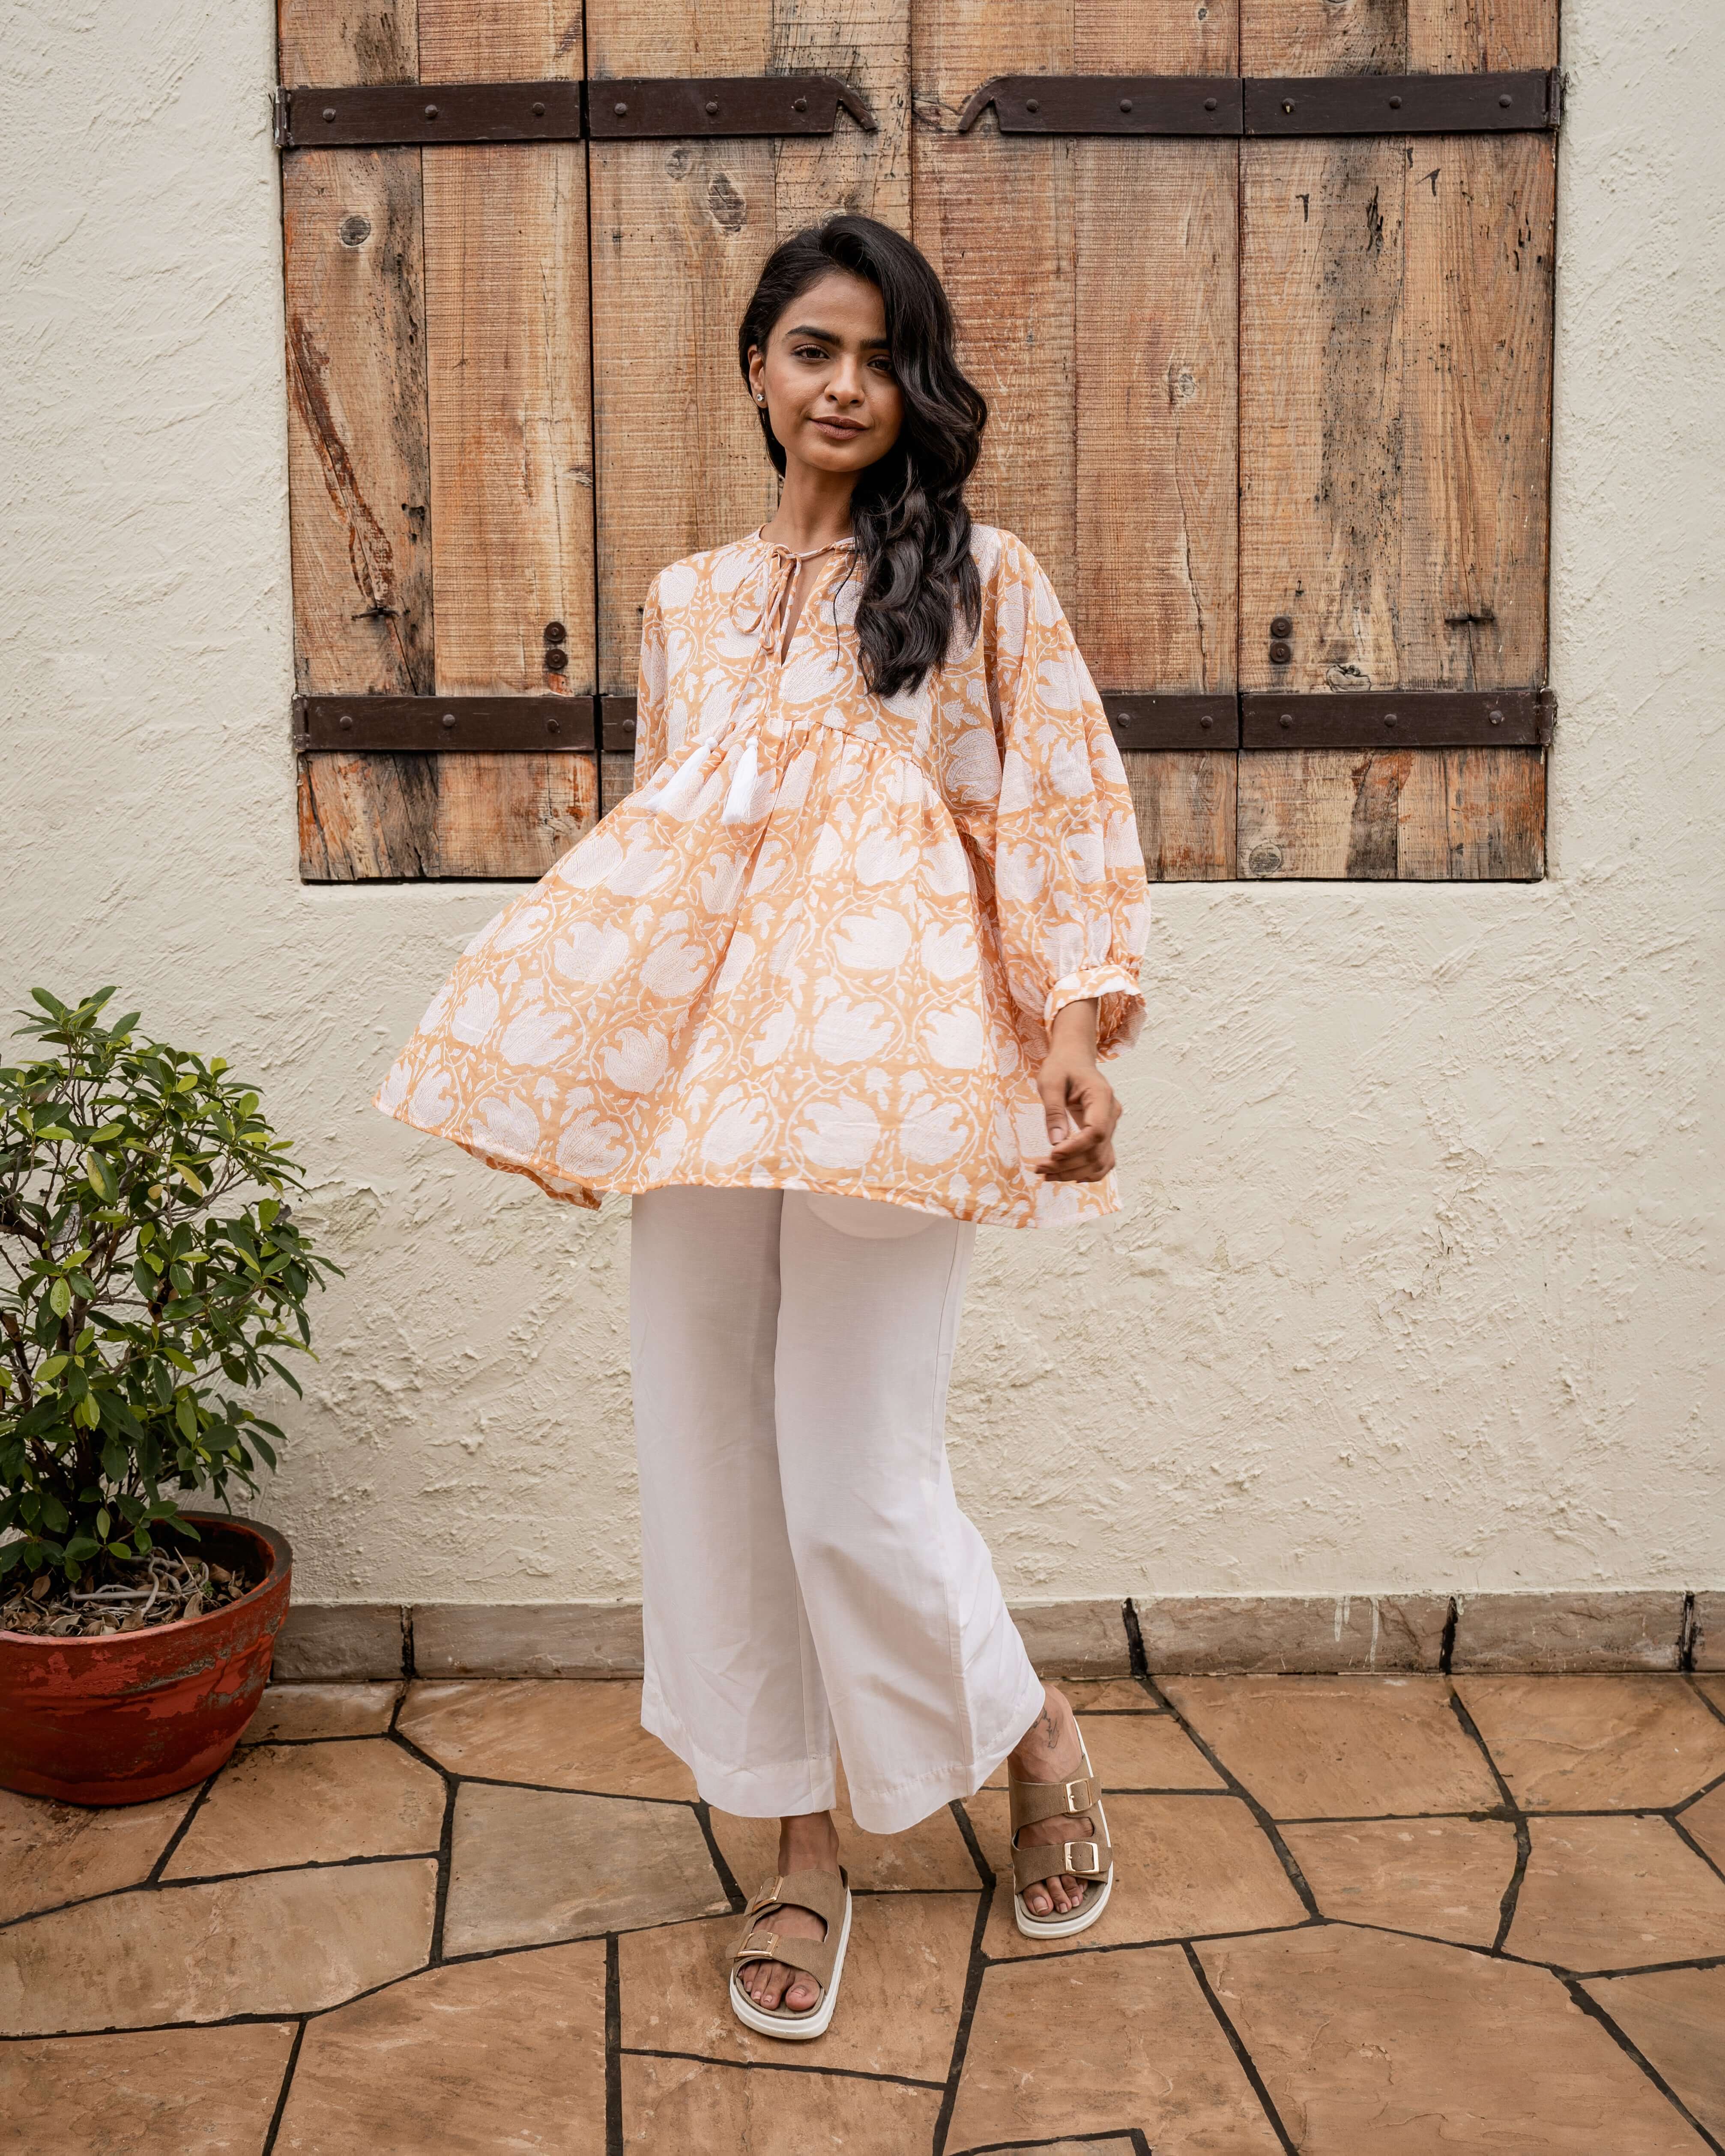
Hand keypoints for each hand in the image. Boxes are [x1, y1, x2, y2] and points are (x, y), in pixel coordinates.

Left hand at [1028, 1000, 1121, 1182]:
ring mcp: (1110, 1125)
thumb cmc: (1061, 1066)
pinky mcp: (1104, 1133)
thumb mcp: (1050, 1083)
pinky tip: (1067, 1175)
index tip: (1051, 1154)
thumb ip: (1054, 1111)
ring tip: (1046, 1174)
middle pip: (1097, 1150)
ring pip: (1100, 1160)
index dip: (1075, 1147)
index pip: (1096, 1131)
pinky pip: (1102, 1158)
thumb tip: (1056, 1142)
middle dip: (1068, 1164)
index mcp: (1102, 1097)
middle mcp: (1111, 1114)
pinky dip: (1087, 1171)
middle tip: (1039, 1168)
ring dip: (1074, 1172)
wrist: (1074, 1058)